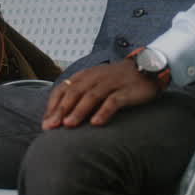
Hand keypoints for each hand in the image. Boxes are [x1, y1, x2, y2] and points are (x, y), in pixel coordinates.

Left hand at [42, 58, 159, 128]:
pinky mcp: (126, 90)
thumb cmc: (119, 79)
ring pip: (91, 96)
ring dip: (78, 111)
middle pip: (74, 93)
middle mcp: (96, 77)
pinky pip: (113, 101)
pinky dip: (104, 112)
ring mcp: (111, 83)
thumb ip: (81, 94)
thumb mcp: (96, 82)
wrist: (148, 67)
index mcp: (86, 75)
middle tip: (51, 127)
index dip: (53, 105)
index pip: (64, 88)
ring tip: (68, 125)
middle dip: (61, 110)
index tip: (46, 122)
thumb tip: (62, 116)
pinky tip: (96, 123)